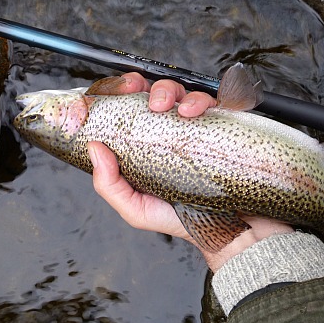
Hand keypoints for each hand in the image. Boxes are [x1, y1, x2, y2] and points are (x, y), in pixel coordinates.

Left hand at [87, 73, 292, 271]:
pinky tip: (195, 112)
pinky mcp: (222, 129)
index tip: (122, 92)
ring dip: (173, 93)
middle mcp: (172, 136)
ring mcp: (198, 131)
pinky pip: (214, 105)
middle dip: (151, 89)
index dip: (126, 95)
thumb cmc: (181, 222)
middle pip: (159, 97)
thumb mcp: (137, 210)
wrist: (229, 232)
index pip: (134, 113)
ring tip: (171, 108)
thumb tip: (94, 148)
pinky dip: (203, 101)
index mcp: (148, 149)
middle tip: (150, 102)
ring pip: (184, 95)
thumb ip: (110, 186)